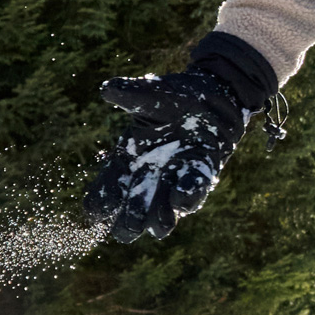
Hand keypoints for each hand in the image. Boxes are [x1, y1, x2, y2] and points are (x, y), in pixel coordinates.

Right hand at [84, 31, 277, 244]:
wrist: (215, 96)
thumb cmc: (177, 96)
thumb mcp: (152, 95)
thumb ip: (131, 95)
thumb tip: (107, 88)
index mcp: (127, 160)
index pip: (105, 191)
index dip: (99, 204)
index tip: (102, 207)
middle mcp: (146, 178)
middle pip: (128, 216)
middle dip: (128, 223)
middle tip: (130, 225)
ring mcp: (172, 183)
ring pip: (159, 218)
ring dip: (159, 221)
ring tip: (162, 223)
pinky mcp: (199, 180)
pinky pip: (191, 197)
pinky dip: (188, 199)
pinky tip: (183, 198)